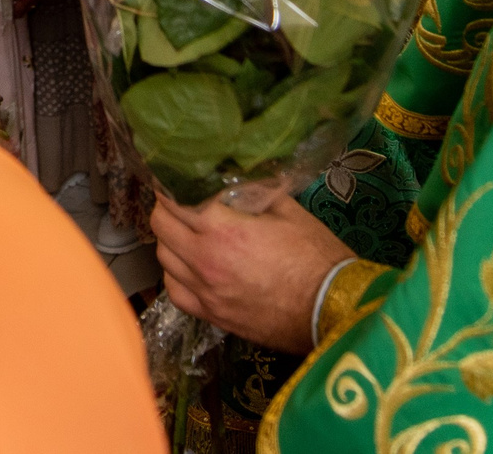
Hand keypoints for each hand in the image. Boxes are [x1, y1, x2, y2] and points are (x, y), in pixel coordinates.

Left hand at [150, 191, 353, 352]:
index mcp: (222, 230)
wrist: (331, 309)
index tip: (172, 176)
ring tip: (187, 232)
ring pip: (164, 259)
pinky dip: (176, 275)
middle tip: (179, 201)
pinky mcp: (212, 316)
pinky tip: (190, 267)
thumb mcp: (287, 210)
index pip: (173, 200)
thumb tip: (232, 177)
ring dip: (170, 240)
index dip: (169, 184)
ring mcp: (206, 292)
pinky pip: (176, 292)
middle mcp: (205, 261)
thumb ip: (253, 191)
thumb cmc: (315, 256)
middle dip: (166, 208)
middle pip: (161, 227)